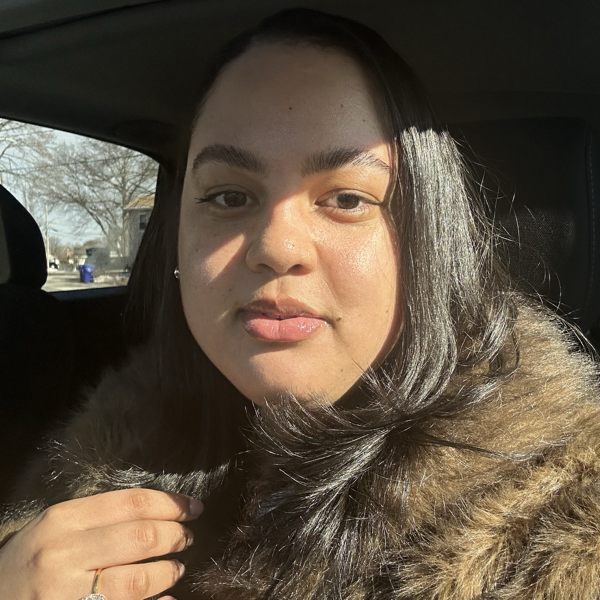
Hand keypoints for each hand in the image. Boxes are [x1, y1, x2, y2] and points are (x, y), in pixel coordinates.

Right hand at [0, 488, 202, 599]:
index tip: (193, 507)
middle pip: (141, 537)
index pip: (132, 503)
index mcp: (63, 520)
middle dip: (175, 536)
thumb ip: (101, 517)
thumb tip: (160, 512)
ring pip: (139, 581)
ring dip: (169, 572)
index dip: (171, 503)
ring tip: (176, 567)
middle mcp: (64, 554)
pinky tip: (166, 599)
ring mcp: (67, 594)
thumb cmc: (33, 559)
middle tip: (187, 537)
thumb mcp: (57, 527)